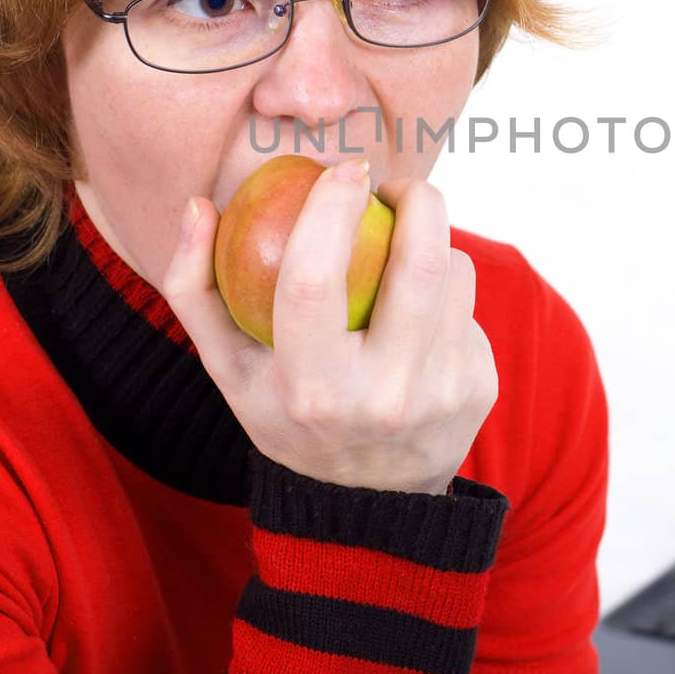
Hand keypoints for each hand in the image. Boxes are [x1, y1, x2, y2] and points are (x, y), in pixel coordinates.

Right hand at [160, 161, 498, 495]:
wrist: (369, 504)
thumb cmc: (285, 412)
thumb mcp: (229, 367)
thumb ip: (195, 287)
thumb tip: (198, 204)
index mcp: (309, 390)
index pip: (313, 280)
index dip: (328, 209)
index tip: (341, 168)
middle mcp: (381, 397)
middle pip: (419, 266)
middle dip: (417, 200)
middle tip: (394, 185)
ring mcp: (439, 396)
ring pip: (454, 274)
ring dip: (430, 243)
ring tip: (397, 254)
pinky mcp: (478, 390)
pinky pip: (468, 308)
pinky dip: (445, 292)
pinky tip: (417, 313)